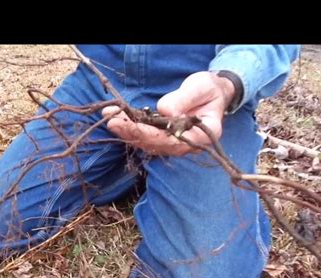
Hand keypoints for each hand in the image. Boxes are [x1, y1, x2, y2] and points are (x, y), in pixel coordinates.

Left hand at [104, 71, 235, 155]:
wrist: (211, 93)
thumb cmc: (209, 90)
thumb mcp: (201, 88)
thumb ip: (183, 100)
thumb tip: (165, 112)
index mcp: (202, 136)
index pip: (173, 142)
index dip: (151, 136)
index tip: (133, 127)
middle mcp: (186, 144)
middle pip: (156, 145)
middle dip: (132, 133)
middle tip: (112, 121)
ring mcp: (173, 142)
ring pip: (147, 141)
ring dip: (126, 130)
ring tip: (109, 116)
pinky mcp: (162, 136)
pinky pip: (144, 134)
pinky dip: (128, 125)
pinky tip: (113, 116)